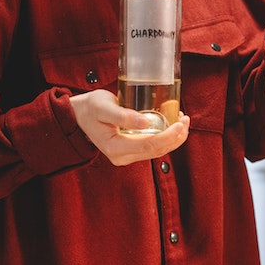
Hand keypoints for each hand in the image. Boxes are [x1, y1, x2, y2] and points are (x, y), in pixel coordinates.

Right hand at [70, 89, 189, 165]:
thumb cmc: (90, 108)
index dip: (168, 136)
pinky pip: (152, 147)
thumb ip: (123, 115)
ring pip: (157, 151)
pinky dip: (165, 137)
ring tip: (183, 121)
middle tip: (185, 120)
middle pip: (157, 151)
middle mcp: (122, 156)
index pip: (149, 145)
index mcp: (115, 148)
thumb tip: (144, 122)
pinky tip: (172, 125)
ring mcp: (127, 155)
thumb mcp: (103, 107)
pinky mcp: (130, 150)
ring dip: (173, 138)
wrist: (79, 115)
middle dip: (175, 137)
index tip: (180, 123)